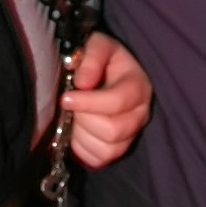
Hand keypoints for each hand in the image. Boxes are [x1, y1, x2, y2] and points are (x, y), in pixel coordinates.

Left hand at [61, 32, 151, 167]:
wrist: (105, 74)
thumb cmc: (101, 60)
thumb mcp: (98, 45)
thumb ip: (92, 57)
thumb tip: (82, 83)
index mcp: (137, 87)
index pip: (117, 102)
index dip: (88, 103)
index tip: (65, 98)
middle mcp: (140, 114)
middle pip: (112, 130)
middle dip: (84, 119)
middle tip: (70, 107)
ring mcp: (131, 135)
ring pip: (106, 149)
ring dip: (82, 135)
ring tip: (74, 118)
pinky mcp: (118, 151)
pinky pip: (99, 161)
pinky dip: (82, 150)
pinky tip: (77, 132)